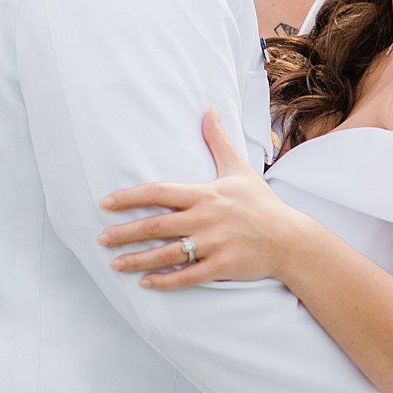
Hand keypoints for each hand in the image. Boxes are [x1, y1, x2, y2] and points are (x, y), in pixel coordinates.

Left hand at [98, 109, 304, 289]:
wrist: (290, 238)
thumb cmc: (260, 203)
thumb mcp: (238, 169)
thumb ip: (218, 141)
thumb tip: (209, 109)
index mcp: (204, 194)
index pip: (159, 193)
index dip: (130, 197)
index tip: (106, 204)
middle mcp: (205, 219)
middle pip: (155, 226)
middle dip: (125, 233)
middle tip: (101, 239)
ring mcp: (213, 244)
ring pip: (167, 254)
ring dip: (138, 260)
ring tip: (115, 264)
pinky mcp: (222, 266)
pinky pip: (188, 276)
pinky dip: (165, 281)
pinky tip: (146, 283)